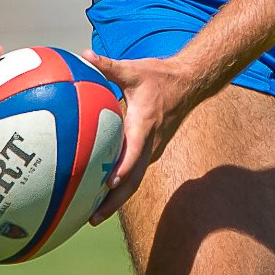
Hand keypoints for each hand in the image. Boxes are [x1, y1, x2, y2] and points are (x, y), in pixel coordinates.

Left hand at [82, 51, 211, 223]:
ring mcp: (152, 151)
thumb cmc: (160, 76)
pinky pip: (135, 174)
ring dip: (116, 200)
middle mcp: (150, 145)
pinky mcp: (151, 151)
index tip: (107, 184)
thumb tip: (85, 55)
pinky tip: (101, 195)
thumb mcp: (134, 69)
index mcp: (145, 126)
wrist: (189, 84)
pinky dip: (121, 188)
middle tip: (91, 218)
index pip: (134, 153)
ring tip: (92, 216)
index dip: (122, 170)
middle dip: (113, 202)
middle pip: (133, 181)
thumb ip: (108, 66)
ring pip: (134, 182)